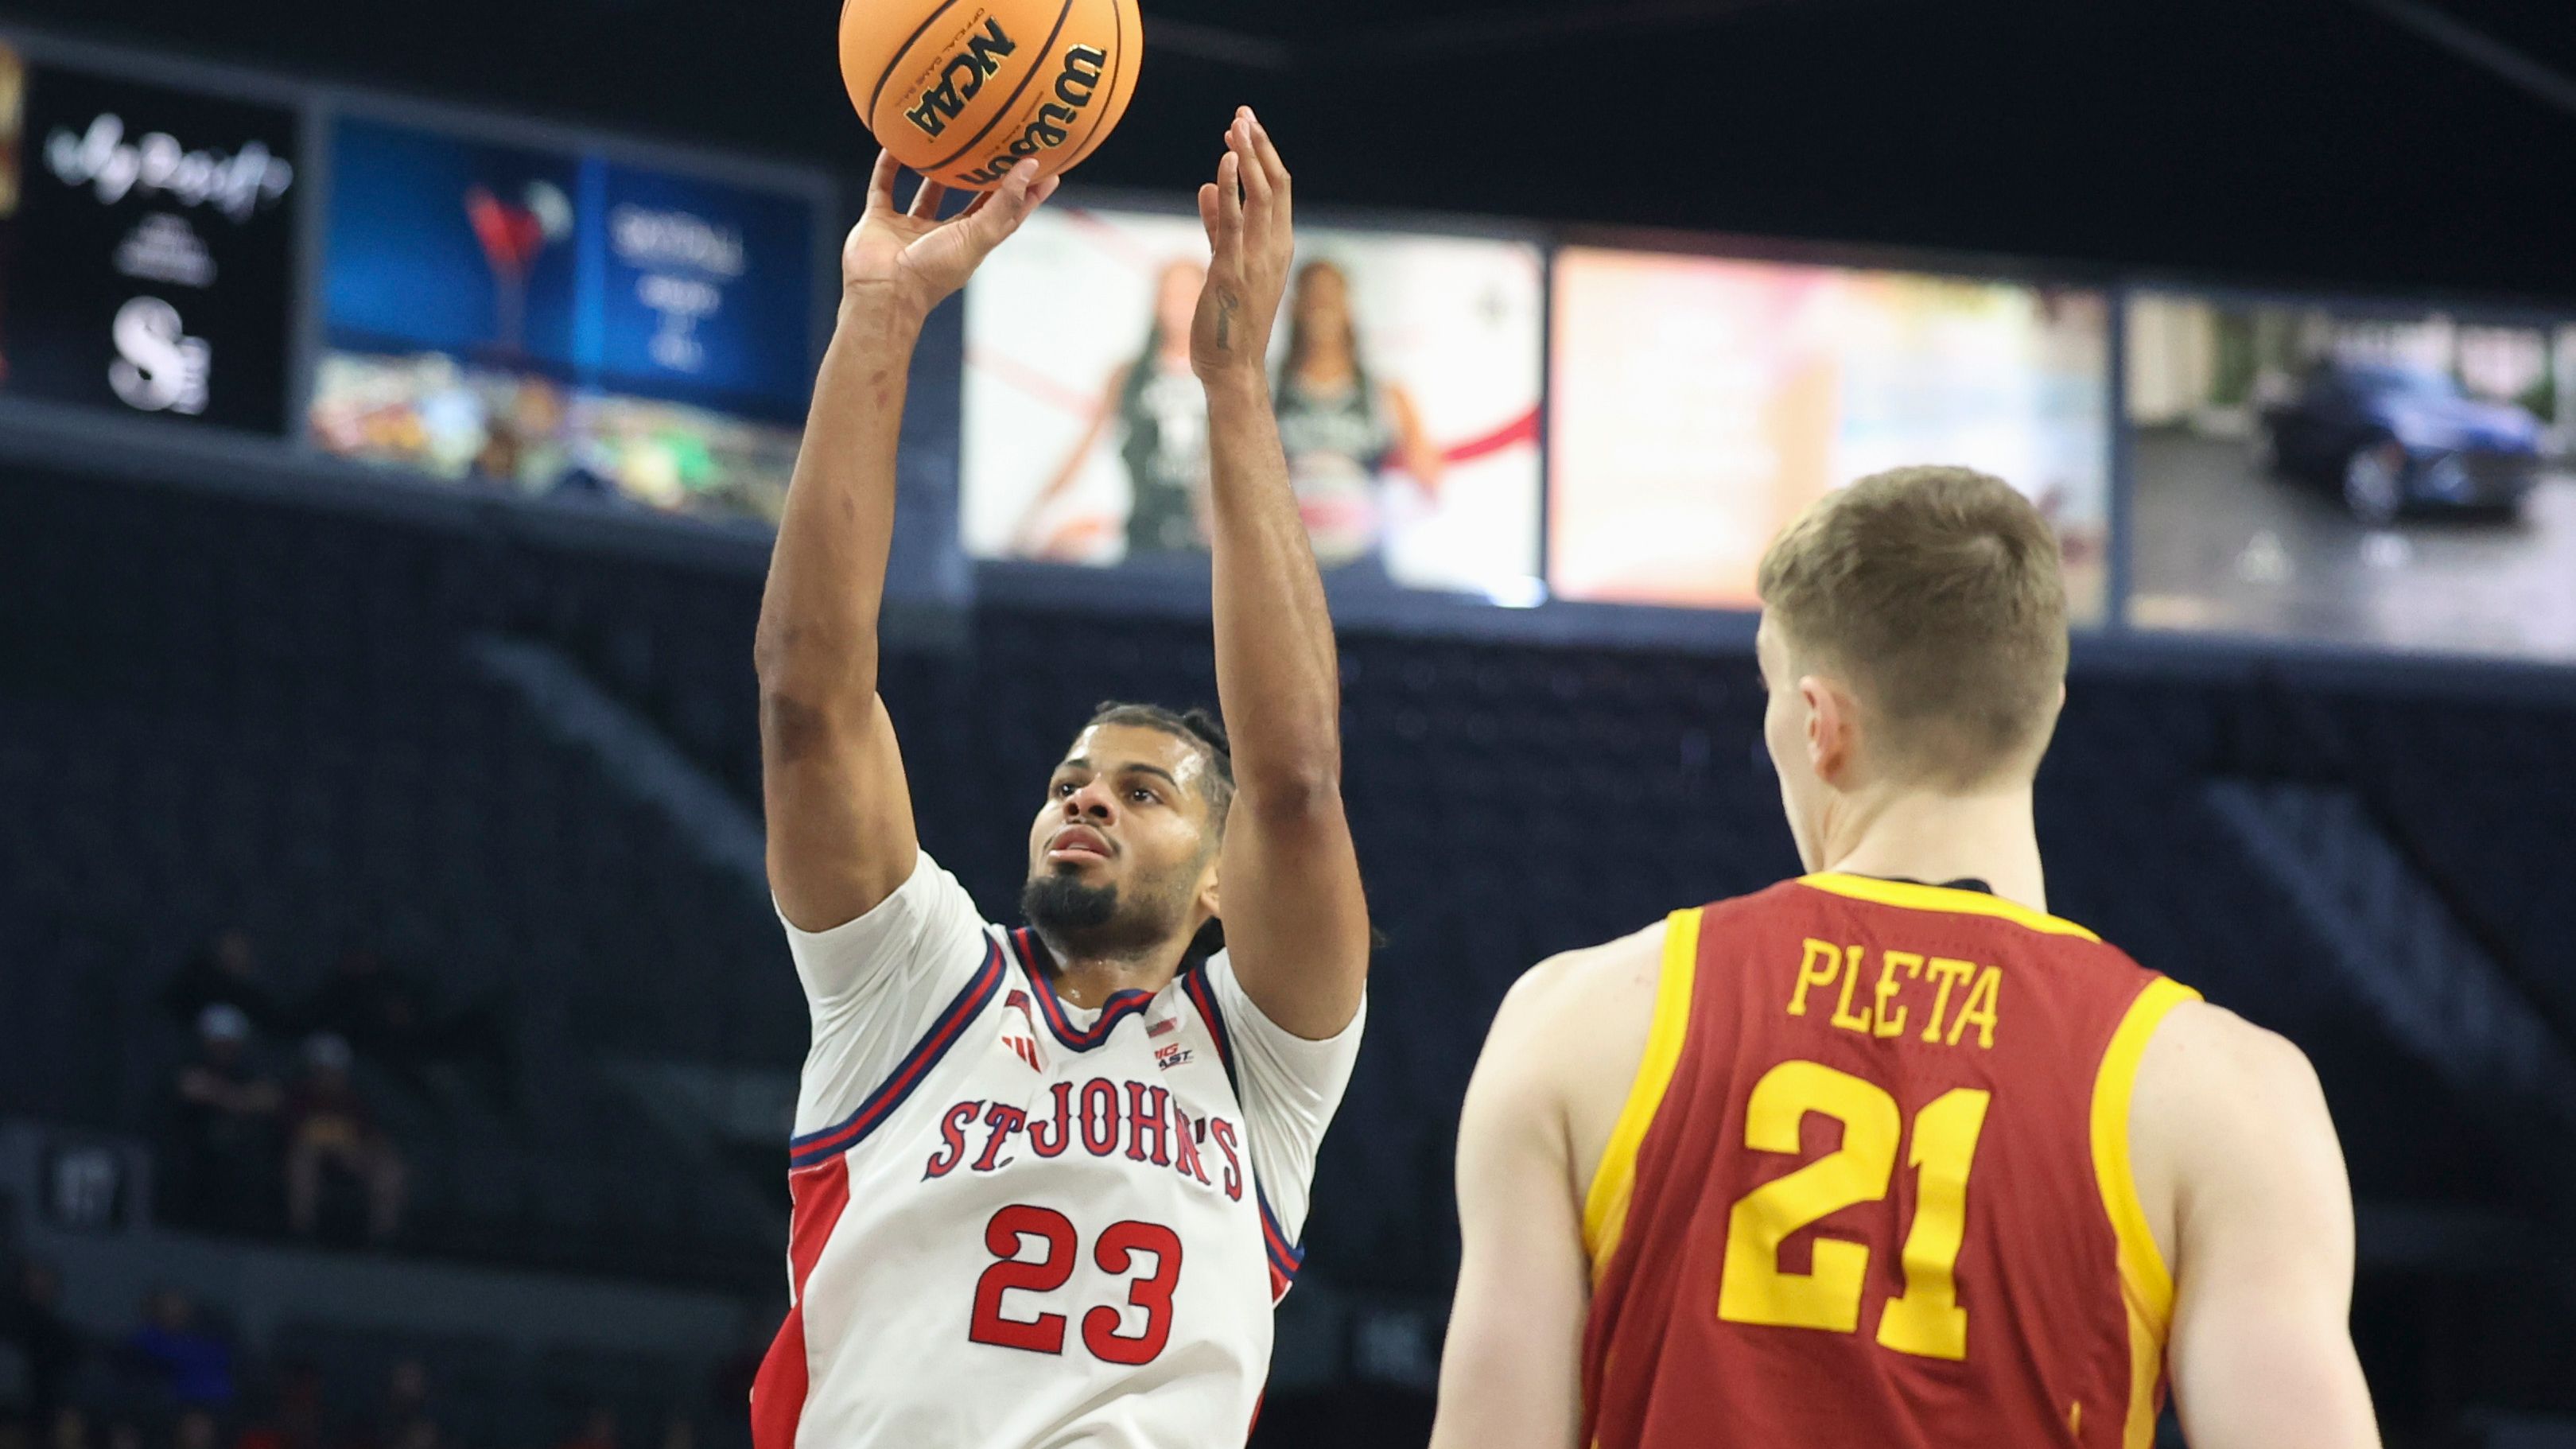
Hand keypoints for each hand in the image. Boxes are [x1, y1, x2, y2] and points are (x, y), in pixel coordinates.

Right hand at [842, 152, 1056, 322]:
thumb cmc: (933, 270)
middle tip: (997, 142)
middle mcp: (945, 235)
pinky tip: (894, 142)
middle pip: (969, 200)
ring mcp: (911, 229)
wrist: (882, 291)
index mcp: (972, 243)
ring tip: (947, 138)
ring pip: (927, 192)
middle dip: (983, 175)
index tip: (1046, 167)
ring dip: (935, 170)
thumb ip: (1003, 202)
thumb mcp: (977, 235)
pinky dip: (887, 166)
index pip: (1007, 213)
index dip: (1027, 192)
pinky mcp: (880, 221)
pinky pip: (884, 186)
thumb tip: (1031, 167)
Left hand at [1191, 108, 1293, 383]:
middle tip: (1243, 113)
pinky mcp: (1232, 270)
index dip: (1264, 155)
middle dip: (1260, 145)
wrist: (1233, 369)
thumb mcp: (1224, 264)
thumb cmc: (1229, 323)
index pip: (1277, 191)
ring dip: (1248, 155)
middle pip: (1274, 184)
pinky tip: (1226, 159)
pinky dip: (1233, 186)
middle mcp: (1274, 249)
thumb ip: (1218, 225)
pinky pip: (1235, 221)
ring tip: (1236, 123)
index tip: (1247, 127)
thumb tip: (1211, 186)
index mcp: (1277, 247)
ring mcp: (1256, 259)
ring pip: (1259, 194)